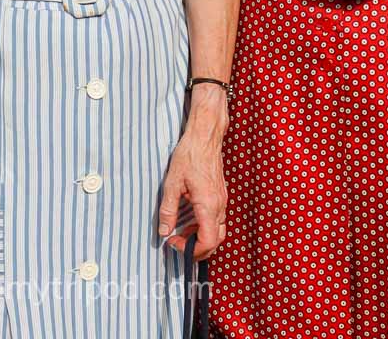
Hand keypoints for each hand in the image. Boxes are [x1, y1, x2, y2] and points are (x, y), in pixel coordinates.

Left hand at [158, 96, 228, 259]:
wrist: (205, 136)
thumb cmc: (190, 155)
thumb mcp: (172, 183)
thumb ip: (168, 210)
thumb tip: (164, 231)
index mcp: (208, 205)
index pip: (207, 242)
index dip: (191, 250)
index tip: (174, 242)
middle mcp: (219, 206)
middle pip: (216, 241)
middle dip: (197, 250)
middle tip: (178, 243)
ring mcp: (222, 200)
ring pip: (218, 231)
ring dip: (201, 238)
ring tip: (182, 232)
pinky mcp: (221, 195)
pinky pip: (218, 220)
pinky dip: (205, 227)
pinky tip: (191, 221)